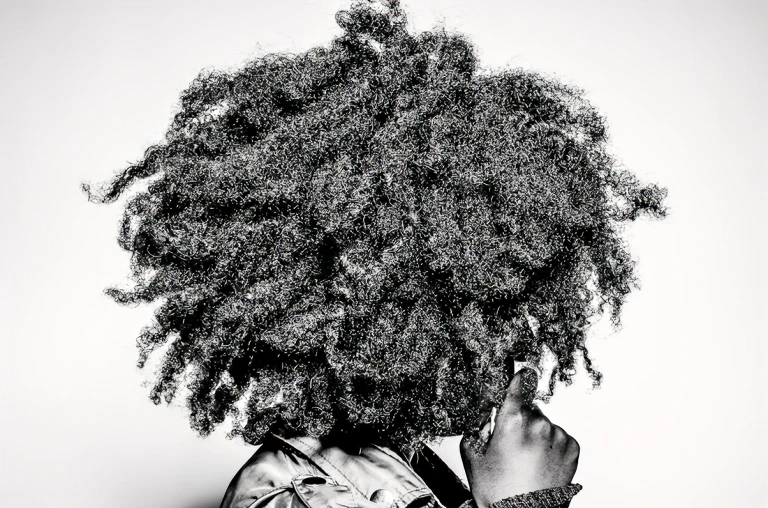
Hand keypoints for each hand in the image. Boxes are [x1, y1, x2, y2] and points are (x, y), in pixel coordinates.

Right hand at [459, 368, 579, 507]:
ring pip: (544, 422)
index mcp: (513, 421)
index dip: (519, 378)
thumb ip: (477, 422)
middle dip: (520, 419)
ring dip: (536, 433)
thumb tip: (486, 406)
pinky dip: (550, 445)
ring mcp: (558, 436)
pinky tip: (539, 462)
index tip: (521, 373)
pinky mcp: (572, 448)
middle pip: (529, 407)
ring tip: (526, 459)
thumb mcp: (473, 453)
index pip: (521, 382)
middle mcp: (539, 424)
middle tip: (511, 444)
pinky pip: (558, 436)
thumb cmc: (497, 491)